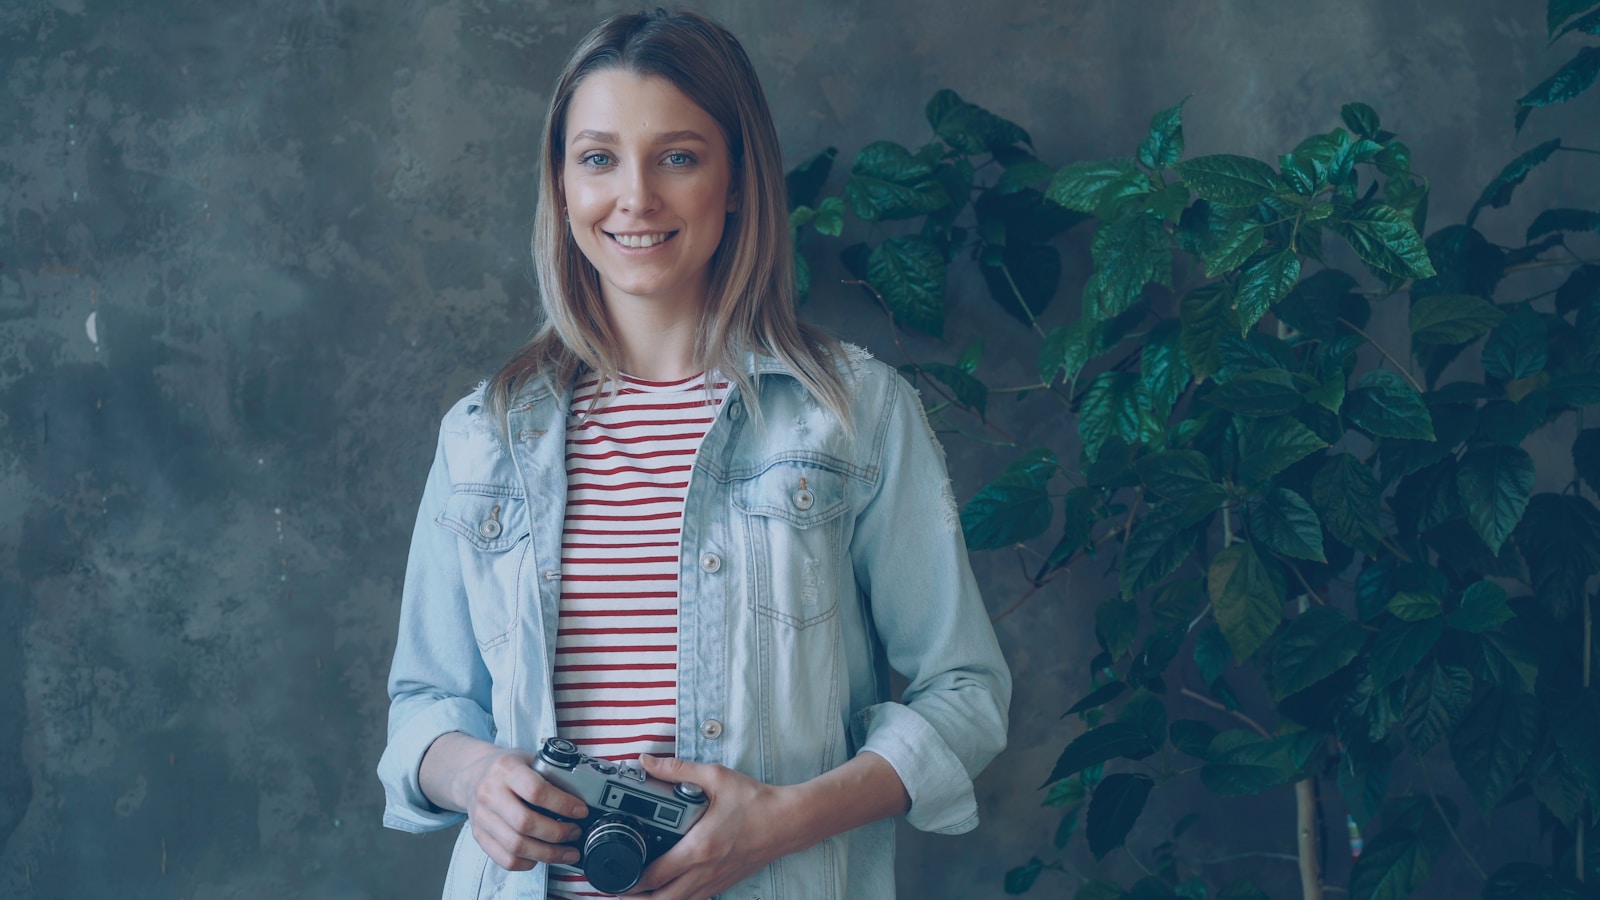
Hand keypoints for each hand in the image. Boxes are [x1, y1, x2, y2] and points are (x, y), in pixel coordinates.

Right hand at [420, 734, 590, 871]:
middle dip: (558, 833)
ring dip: (548, 853)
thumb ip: (550, 774)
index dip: (563, 804)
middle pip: (526, 823)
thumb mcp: (529, 758)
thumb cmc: (507, 767)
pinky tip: (541, 856)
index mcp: (506, 769)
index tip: (580, 811)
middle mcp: (490, 793)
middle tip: (576, 832)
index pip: (536, 791)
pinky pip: (505, 858)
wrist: (472, 774)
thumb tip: (583, 795)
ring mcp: (482, 817)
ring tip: (567, 851)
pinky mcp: (479, 835)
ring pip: (516, 846)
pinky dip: (527, 862)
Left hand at [622, 754, 803, 899]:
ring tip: (638, 892)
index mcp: (699, 848)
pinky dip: (677, 898)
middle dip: (636, 898)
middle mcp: (705, 871)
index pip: (655, 875)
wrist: (790, 821)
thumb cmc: (756, 801)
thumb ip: (678, 769)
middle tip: (619, 888)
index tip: (615, 875)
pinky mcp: (725, 883)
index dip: (630, 880)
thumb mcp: (716, 777)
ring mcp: (716, 881)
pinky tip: (669, 888)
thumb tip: (648, 762)